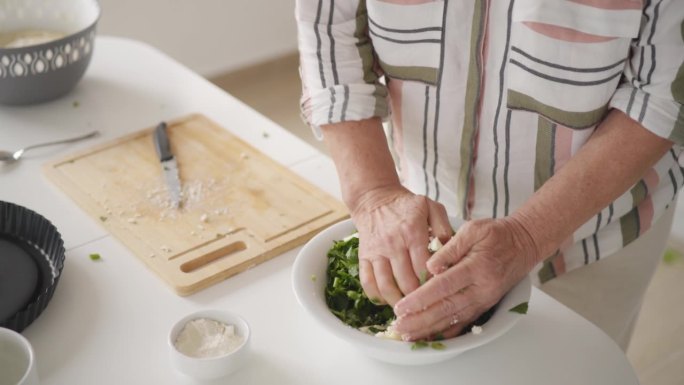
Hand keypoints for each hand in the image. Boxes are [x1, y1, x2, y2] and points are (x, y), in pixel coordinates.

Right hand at [351, 184, 452, 305]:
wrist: (375, 198)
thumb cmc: (406, 205)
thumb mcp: (431, 207)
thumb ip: (444, 226)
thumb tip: (450, 249)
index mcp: (412, 232)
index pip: (424, 267)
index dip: (433, 284)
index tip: (441, 292)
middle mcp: (393, 244)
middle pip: (406, 281)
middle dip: (418, 298)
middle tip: (427, 305)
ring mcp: (376, 252)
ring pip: (385, 286)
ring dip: (398, 302)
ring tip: (408, 308)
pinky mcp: (364, 256)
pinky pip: (367, 282)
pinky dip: (376, 296)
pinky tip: (387, 301)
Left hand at [391, 217, 538, 340]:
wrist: (523, 244)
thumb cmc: (495, 234)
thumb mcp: (473, 229)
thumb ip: (450, 247)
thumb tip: (430, 266)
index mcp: (476, 268)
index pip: (443, 286)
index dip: (420, 298)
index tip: (401, 307)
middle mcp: (481, 289)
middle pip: (446, 308)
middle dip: (419, 320)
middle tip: (398, 326)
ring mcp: (483, 300)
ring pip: (453, 319)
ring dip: (429, 329)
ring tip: (407, 334)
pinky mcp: (484, 306)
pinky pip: (464, 323)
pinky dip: (446, 332)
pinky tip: (430, 337)